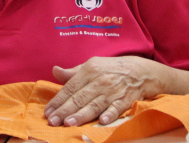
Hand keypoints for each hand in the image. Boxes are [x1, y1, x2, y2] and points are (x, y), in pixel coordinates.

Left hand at [44, 56, 169, 126]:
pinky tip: (102, 121)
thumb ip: (73, 72)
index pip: (70, 88)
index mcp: (89, 71)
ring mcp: (113, 91)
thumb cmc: (111, 69)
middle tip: (53, 121)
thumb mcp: (91, 65)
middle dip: (65, 111)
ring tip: (69, 123)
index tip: (48, 111)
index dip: (58, 100)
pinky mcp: (125, 100)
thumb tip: (54, 70)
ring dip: (82, 115)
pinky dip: (110, 115)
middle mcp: (99, 81)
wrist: (140, 70)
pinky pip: (116, 108)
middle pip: (79, 98)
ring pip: (94, 105)